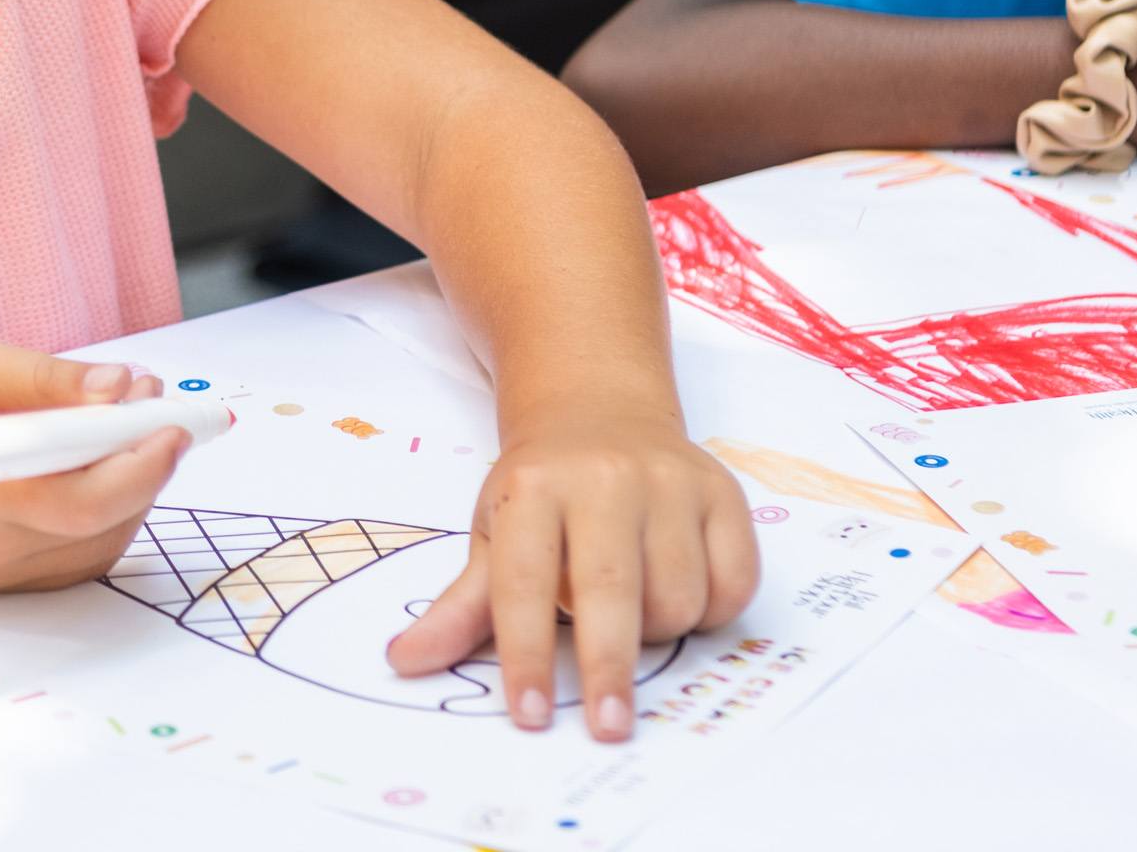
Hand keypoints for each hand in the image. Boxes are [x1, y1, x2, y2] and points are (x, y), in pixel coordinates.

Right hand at [0, 338, 186, 591]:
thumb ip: (41, 382)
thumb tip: (122, 388)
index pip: (86, 497)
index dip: (145, 463)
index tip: (173, 418)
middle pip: (104, 526)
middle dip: (145, 469)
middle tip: (150, 408)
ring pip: (93, 551)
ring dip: (125, 496)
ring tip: (118, 433)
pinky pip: (65, 562)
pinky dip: (94, 520)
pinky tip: (83, 471)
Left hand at [381, 414, 757, 742]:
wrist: (598, 410)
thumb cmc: (540, 489)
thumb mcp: (493, 533)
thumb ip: (459, 607)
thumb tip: (403, 662)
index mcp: (532, 488)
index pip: (524, 582)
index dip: (524, 653)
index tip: (530, 716)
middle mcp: (603, 477)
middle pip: (610, 589)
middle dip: (607, 666)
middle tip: (608, 727)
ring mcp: (669, 481)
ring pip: (677, 596)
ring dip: (658, 633)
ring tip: (632, 614)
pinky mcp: (723, 492)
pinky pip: (733, 582)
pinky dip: (712, 610)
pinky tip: (683, 594)